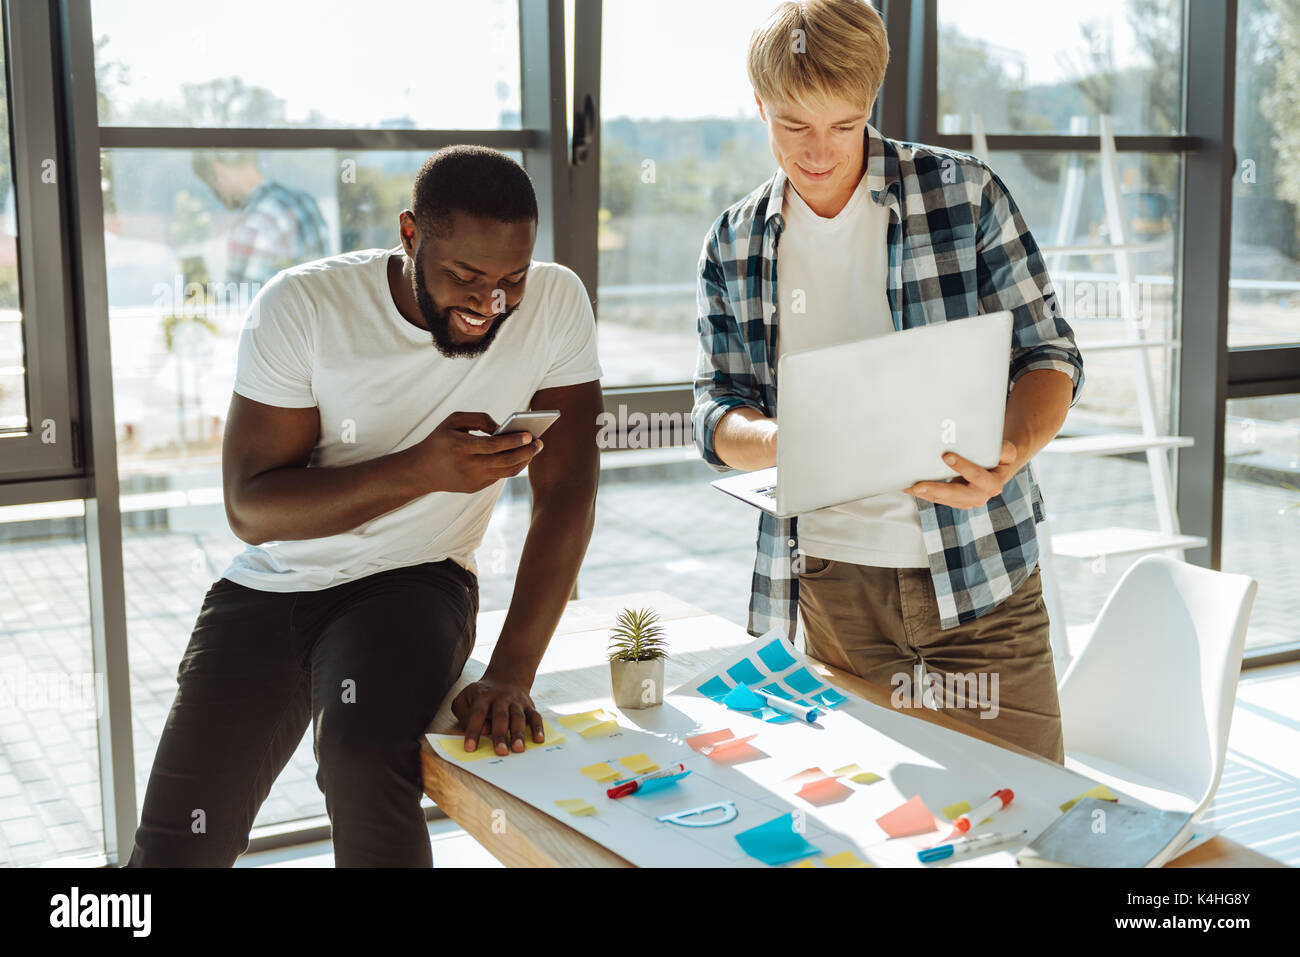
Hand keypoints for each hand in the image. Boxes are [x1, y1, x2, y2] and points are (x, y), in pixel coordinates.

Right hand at [407, 411, 542, 494]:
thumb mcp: (453, 421)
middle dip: (526, 452)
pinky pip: (499, 476)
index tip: (530, 434)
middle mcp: (468, 467)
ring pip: (506, 472)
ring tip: (534, 449)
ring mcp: (473, 480)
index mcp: (461, 448)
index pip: (493, 446)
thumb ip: (479, 418)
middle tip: (539, 442)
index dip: (513, 441)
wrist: (420, 471)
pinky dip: (512, 466)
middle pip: (505, 461)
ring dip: (524, 461)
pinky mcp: (476, 488)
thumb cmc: (439, 440)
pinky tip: (521, 456)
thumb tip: (503, 426)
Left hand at [450, 676, 544, 755]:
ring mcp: (516, 702)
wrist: (506, 677)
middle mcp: (501, 698)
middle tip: (501, 752)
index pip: (477, 713)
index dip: (473, 731)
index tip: (470, 748)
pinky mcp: (529, 706)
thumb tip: (483, 730)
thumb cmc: (481, 696)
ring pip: (518, 717)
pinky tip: (539, 740)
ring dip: (519, 733)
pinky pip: (535, 716)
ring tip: (518, 749)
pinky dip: (538, 728)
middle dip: (500, 734)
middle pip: (500, 716)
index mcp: (483, 696)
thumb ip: (464, 714)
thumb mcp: (465, 698)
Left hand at [904, 440, 1019, 508]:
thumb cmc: (1000, 457)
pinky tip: (909, 487)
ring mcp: (967, 501)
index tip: (947, 456)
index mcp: (993, 483)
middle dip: (936, 490)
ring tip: (908, 487)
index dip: (963, 467)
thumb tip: (993, 445)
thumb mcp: (1007, 452)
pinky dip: (924, 493)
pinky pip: (938, 498)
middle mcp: (980, 496)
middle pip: (956, 495)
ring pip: (944, 499)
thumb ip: (1003, 450)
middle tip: (918, 485)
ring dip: (925, 494)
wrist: (998, 470)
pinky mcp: (956, 501)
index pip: (977, 477)